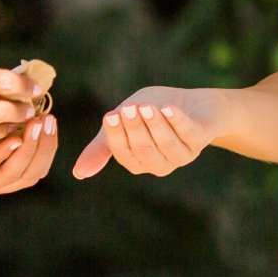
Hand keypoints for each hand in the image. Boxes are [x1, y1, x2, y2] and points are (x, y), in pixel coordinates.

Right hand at [72, 87, 216, 178]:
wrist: (191, 102)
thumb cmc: (152, 111)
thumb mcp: (123, 124)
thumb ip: (102, 147)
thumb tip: (77, 174)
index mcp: (139, 162)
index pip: (124, 154)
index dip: (117, 136)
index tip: (110, 116)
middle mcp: (160, 164)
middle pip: (144, 150)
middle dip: (135, 129)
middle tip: (129, 108)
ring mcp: (182, 155)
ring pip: (166, 143)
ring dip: (156, 124)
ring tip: (146, 106)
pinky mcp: (200, 140)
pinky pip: (188, 133)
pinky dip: (178, 121)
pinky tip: (168, 108)